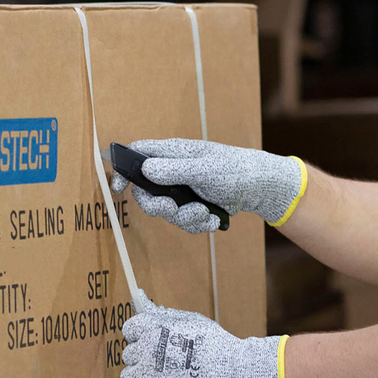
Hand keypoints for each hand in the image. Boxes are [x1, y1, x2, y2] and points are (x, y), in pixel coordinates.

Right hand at [109, 139, 304, 232]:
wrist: (261, 187)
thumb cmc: (235, 169)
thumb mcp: (204, 169)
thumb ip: (175, 170)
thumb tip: (145, 168)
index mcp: (172, 154)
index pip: (137, 155)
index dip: (122, 170)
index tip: (117, 188)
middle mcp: (173, 172)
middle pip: (147, 193)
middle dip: (159, 206)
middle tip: (174, 209)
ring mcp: (183, 190)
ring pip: (168, 212)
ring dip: (185, 218)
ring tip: (205, 214)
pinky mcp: (194, 206)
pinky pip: (185, 222)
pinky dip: (198, 224)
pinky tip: (213, 220)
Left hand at [119, 291, 281, 377]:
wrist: (233, 370)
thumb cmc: (215, 343)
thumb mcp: (189, 320)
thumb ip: (160, 313)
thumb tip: (139, 296)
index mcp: (152, 326)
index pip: (130, 330)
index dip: (143, 338)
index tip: (160, 345)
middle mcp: (144, 347)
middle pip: (131, 355)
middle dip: (146, 359)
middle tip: (171, 364)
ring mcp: (145, 372)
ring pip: (129, 376)